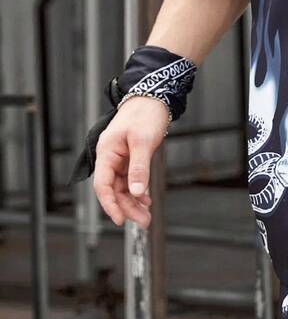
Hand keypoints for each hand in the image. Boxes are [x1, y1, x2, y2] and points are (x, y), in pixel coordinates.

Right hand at [93, 95, 168, 227]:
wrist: (154, 96)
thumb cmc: (145, 113)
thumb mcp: (144, 141)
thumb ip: (139, 168)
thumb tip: (136, 192)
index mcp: (107, 152)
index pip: (102, 185)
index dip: (109, 204)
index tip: (119, 219)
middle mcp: (110, 156)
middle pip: (113, 189)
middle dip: (126, 207)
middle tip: (143, 221)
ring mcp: (120, 157)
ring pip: (122, 186)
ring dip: (133, 202)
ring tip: (146, 216)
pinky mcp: (130, 157)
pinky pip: (130, 179)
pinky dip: (137, 190)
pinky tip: (145, 200)